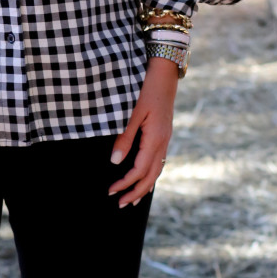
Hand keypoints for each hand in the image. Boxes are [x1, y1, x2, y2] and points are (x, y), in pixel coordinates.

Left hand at [108, 57, 177, 207]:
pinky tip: (144, 177)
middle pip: (151, 175)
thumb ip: (124, 137)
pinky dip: (151, 174)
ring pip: (157, 169)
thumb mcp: (131, 112)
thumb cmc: (145, 89)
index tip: (111, 191)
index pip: (140, 169)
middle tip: (121, 205)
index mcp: (155, 138)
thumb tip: (116, 162)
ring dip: (145, 186)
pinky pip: (159, 160)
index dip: (125, 183)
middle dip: (136, 192)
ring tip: (133, 199)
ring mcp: (166, 138)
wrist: (164, 73)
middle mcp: (163, 141)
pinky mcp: (164, 134)